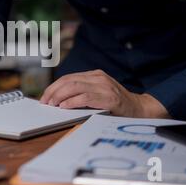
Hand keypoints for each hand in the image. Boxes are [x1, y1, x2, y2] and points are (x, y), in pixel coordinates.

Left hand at [40, 70, 169, 117]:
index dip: (54, 87)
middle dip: (53, 91)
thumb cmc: (116, 104)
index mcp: (95, 75)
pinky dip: (72, 102)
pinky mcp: (109, 97)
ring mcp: (104, 86)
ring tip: (52, 104)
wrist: (140, 109)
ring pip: (74, 86)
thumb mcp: (99, 93)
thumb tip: (58, 100)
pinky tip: (64, 107)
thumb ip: (83, 93)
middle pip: (68, 80)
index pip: (68, 78)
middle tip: (45, 102)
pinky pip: (85, 97)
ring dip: (60, 96)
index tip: (45, 97)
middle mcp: (98, 78)